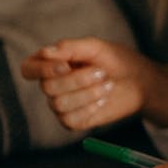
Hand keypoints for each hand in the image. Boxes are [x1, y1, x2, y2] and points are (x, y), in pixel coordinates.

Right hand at [20, 37, 167, 130]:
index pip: (28, 69)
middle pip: (47, 88)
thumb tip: (45, 52)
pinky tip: (102, 100)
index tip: (66, 65)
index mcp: (53, 63)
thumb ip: (70, 47)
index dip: (41, 69)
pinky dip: (89, 108)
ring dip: (87, 93)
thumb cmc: (116, 60)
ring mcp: (62, 104)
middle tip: (101, 72)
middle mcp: (52, 84)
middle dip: (77, 80)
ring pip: (59, 104)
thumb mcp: (96, 47)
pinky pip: (70, 120)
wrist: (139, 82)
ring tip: (107, 85)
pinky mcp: (73, 120)